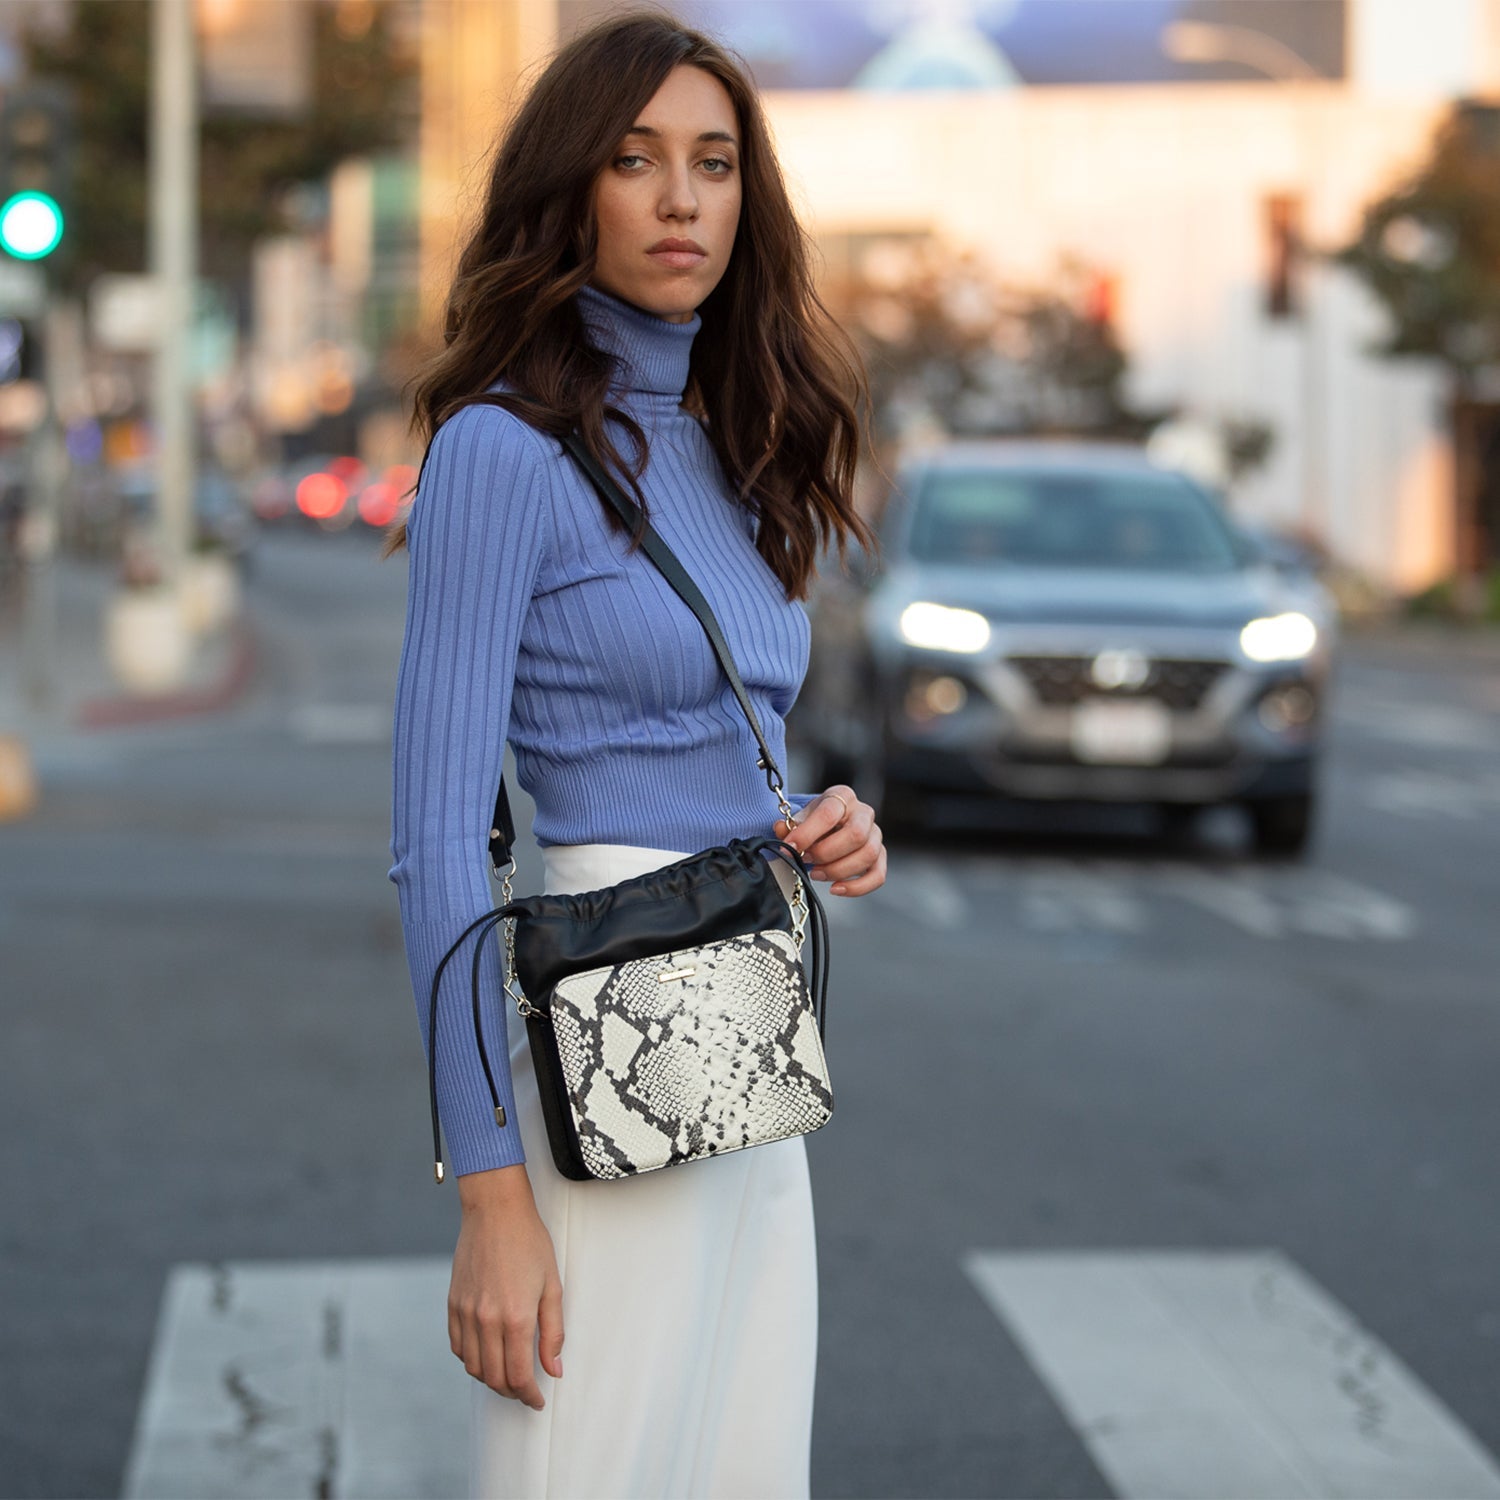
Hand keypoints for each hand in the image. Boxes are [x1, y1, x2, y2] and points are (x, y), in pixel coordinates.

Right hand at [449, 1164, 563, 1408]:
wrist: (495, 1212)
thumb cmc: (529, 1243)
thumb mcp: (552, 1285)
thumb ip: (553, 1332)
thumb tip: (554, 1369)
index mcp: (515, 1317)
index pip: (518, 1375)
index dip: (529, 1395)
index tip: (538, 1400)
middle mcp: (486, 1320)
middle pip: (493, 1377)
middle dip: (511, 1392)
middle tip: (525, 1390)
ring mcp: (466, 1313)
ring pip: (473, 1367)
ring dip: (490, 1379)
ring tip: (507, 1375)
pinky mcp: (453, 1304)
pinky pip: (458, 1347)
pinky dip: (471, 1359)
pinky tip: (486, 1354)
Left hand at [773, 784, 885, 896]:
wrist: (829, 825)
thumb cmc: (816, 821)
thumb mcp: (802, 817)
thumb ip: (790, 825)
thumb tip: (781, 828)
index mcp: (842, 796)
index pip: (829, 814)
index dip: (808, 833)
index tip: (790, 847)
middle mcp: (864, 813)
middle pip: (856, 834)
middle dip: (826, 853)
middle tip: (806, 859)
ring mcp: (875, 835)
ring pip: (868, 855)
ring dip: (838, 870)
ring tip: (816, 873)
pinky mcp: (880, 856)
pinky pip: (878, 876)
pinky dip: (856, 887)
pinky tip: (835, 889)